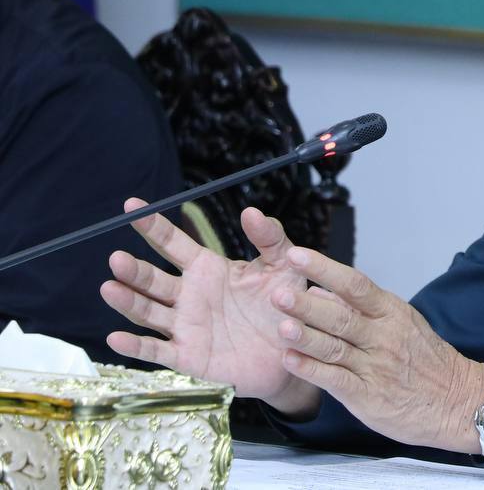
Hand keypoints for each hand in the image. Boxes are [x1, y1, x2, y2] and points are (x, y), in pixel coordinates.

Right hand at [99, 198, 320, 417]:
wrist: (296, 349)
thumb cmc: (286, 304)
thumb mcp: (283, 266)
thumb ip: (270, 237)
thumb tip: (251, 211)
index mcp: (208, 269)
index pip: (174, 243)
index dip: (153, 225)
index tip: (132, 205)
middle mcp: (189, 295)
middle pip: (153, 280)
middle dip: (134, 270)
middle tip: (117, 258)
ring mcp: (185, 326)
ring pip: (148, 312)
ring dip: (128, 301)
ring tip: (109, 288)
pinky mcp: (188, 356)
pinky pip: (157, 351)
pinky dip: (136, 347)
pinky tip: (116, 338)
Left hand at [271, 246, 483, 452]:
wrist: (456, 400)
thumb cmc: (425, 359)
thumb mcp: (403, 322)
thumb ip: (363, 308)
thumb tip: (322, 290)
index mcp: (392, 313)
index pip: (355, 285)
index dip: (325, 269)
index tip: (297, 256)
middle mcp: (383, 336)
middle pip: (341, 316)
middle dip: (308, 305)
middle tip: (278, 293)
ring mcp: (375, 367)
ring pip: (335, 348)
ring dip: (306, 336)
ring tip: (281, 326)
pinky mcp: (367, 396)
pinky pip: (335, 380)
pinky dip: (311, 370)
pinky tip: (290, 360)